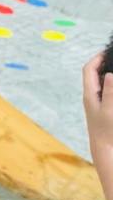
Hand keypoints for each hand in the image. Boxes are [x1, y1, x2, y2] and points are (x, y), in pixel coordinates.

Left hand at [82, 51, 112, 199]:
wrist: (103, 148)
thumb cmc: (106, 130)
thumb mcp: (110, 110)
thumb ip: (109, 92)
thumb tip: (109, 74)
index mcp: (89, 94)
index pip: (89, 70)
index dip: (97, 58)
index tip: (107, 51)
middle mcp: (90, 96)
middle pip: (92, 74)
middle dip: (102, 63)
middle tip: (112, 57)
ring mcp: (95, 102)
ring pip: (98, 82)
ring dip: (105, 73)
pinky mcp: (101, 108)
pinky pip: (102, 90)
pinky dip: (108, 84)